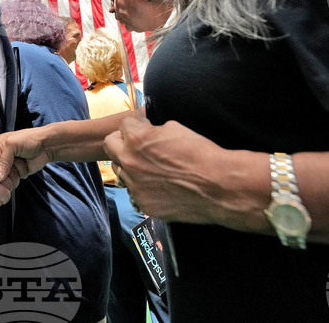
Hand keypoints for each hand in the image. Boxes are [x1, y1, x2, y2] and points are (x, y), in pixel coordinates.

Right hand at [0, 127, 51, 184]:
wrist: (47, 145)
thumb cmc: (29, 139)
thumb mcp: (12, 145)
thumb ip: (4, 160)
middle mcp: (2, 158)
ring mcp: (10, 166)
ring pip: (2, 180)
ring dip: (0, 188)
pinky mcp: (18, 173)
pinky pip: (11, 182)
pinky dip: (9, 188)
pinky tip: (5, 193)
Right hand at [0, 136, 16, 205]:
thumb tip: (4, 157)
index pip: (13, 157)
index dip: (13, 167)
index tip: (9, 174)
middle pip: (14, 170)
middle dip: (11, 180)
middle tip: (5, 186)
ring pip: (10, 183)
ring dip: (7, 190)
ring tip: (0, 194)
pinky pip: (4, 193)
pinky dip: (3, 198)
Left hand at [104, 117, 255, 225]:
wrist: (217, 187)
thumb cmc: (200, 154)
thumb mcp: (175, 128)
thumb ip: (153, 130)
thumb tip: (146, 130)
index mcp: (136, 139)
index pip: (123, 126)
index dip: (135, 125)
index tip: (142, 128)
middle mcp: (129, 162)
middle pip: (111, 147)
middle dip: (122, 142)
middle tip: (138, 146)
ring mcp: (134, 186)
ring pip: (120, 171)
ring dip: (130, 166)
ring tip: (150, 168)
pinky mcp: (143, 204)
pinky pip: (134, 192)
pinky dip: (142, 186)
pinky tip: (159, 185)